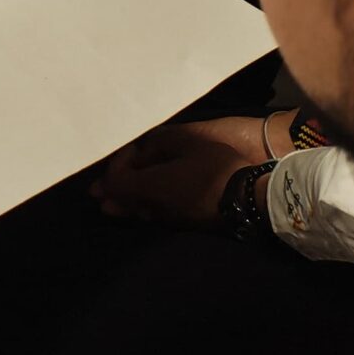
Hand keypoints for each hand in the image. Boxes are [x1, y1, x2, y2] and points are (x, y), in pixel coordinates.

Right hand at [89, 119, 261, 226]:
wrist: (253, 197)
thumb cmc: (199, 184)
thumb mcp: (157, 184)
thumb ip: (124, 184)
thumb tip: (100, 188)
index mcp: (168, 138)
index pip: (130, 153)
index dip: (112, 173)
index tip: (100, 193)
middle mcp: (181, 148)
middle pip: (143, 168)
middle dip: (124, 188)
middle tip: (108, 207)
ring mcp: (196, 167)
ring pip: (159, 183)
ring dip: (140, 198)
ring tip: (125, 214)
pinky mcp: (208, 188)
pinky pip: (175, 194)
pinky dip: (160, 204)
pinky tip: (150, 216)